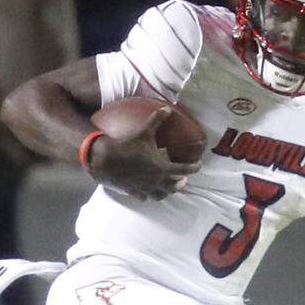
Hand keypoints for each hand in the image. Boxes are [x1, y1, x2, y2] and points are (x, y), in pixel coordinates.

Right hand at [87, 108, 202, 199]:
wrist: (105, 160)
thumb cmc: (127, 145)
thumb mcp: (144, 131)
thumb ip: (157, 120)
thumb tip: (167, 107)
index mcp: (162, 168)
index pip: (185, 170)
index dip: (195, 167)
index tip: (199, 165)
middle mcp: (156, 181)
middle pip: (174, 187)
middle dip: (180, 183)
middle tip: (182, 180)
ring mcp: (145, 188)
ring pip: (160, 196)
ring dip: (166, 192)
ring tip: (167, 189)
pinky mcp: (133, 192)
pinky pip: (144, 197)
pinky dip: (148, 195)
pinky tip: (147, 193)